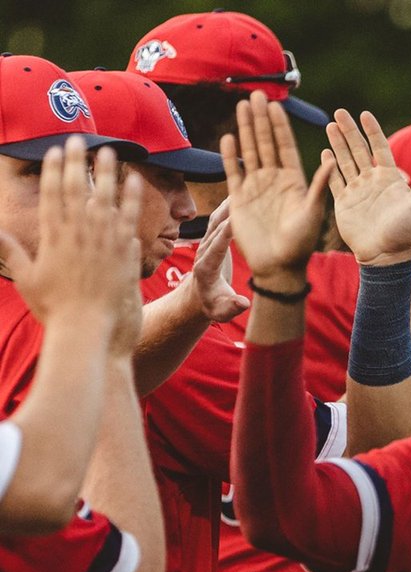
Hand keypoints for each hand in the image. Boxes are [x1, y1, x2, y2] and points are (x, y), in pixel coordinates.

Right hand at [0, 138, 142, 331]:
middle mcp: (76, 232)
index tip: (56, 151)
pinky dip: (130, 197)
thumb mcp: (26, 277)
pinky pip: (127, 217)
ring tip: (108, 150)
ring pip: (103, 197)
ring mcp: (100, 241)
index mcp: (52, 235)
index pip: (51, 193)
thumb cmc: (53, 308)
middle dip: (76, 161)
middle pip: (76, 188)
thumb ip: (11, 251)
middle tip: (79, 139)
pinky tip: (134, 179)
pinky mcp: (121, 252)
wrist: (83, 328)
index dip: (54, 169)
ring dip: (105, 171)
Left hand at [182, 198, 249, 322]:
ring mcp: (206, 241)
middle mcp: (204, 250)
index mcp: (206, 267)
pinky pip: (220, 218)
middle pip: (216, 227)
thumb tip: (243, 303)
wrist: (199, 297)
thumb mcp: (221, 311)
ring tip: (244, 185)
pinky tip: (241, 191)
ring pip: (218, 218)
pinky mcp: (211, 236)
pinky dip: (229, 205)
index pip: (217, 247)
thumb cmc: (213, 305)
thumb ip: (231, 307)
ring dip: (230, 203)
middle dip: (229, 211)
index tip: (237, 221)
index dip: (226, 235)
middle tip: (243, 195)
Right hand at [221, 91, 332, 288]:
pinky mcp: (239, 199)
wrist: (279, 268)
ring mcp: (256, 188)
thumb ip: (320, 185)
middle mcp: (274, 180)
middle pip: (266, 143)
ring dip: (245, 129)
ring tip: (241, 106)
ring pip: (250, 152)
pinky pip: (233, 172)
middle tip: (256, 95)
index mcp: (294, 181)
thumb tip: (332, 158)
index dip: (280, 126)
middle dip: (261, 119)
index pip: (285, 146)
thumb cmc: (300, 244)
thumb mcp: (314, 212)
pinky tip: (228, 137)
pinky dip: (230, 156)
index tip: (276, 105)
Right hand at [323, 108, 410, 265]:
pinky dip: (329, 167)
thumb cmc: (404, 233)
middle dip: (349, 131)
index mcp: (389, 178)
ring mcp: (357, 191)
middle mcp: (372, 181)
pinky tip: (325, 153)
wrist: (385, 256)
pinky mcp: (344, 203)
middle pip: (359, 150)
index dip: (372, 131)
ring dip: (338, 144)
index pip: (380, 147)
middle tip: (340, 112)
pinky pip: (335, 181)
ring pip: (345, 161)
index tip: (364, 114)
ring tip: (330, 125)